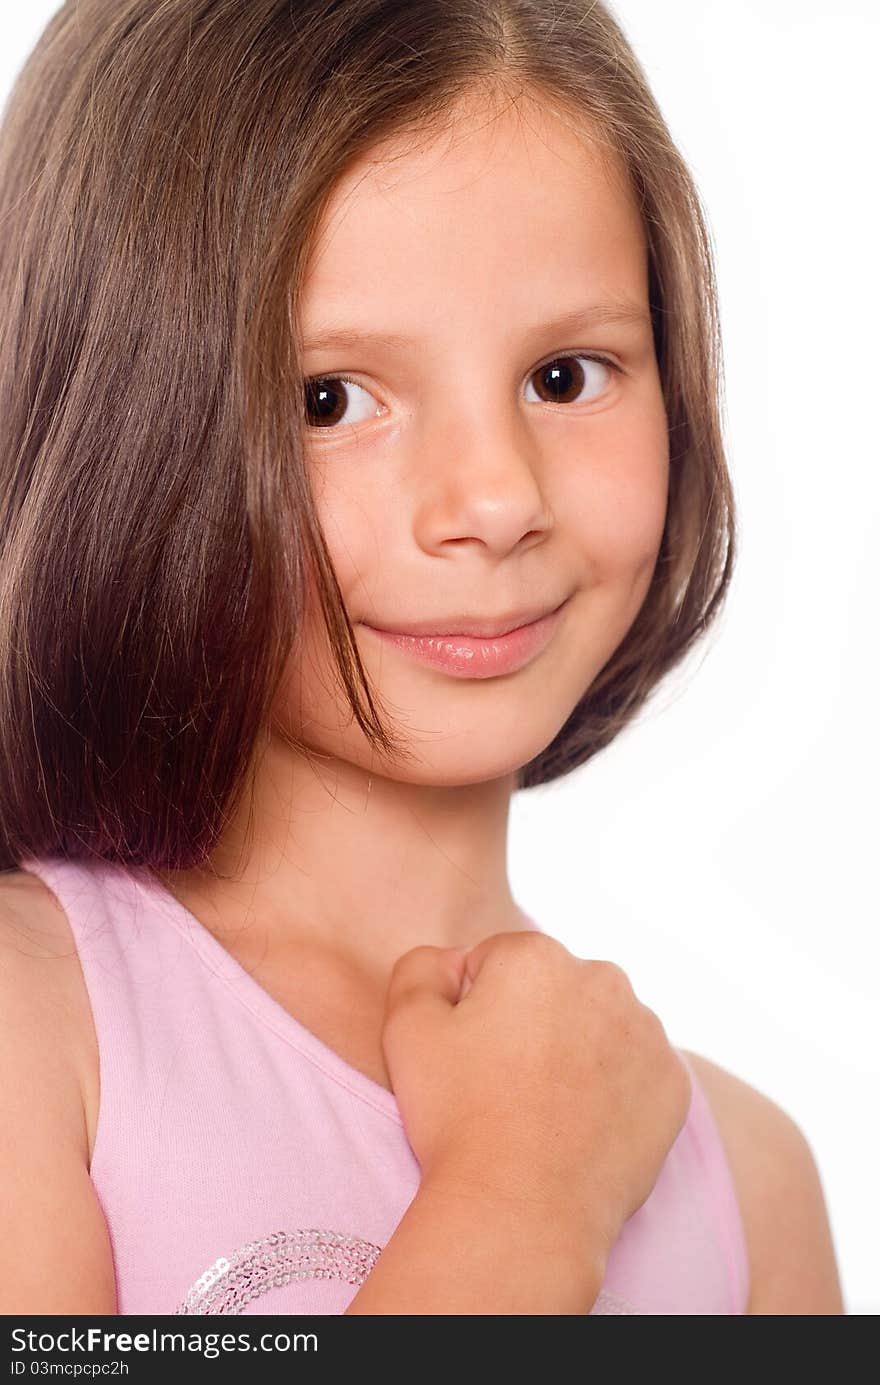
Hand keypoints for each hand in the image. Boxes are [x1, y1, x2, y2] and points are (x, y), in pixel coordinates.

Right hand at [381, 930, 690, 1249]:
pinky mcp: (671, 1082)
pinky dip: (612, 1090)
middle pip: (551, 990)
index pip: (494, 965)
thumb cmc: (459, 1118)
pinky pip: (634, 1071)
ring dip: (574, 1052)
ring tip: (542, 1109)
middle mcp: (602, 978)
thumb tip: (452, 960)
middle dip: (528, 1023)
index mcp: (536, 955)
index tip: (469, 1059)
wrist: (522, 1209)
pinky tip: (581, 1126)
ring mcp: (646, 1031)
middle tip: (503, 1086)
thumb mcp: (407, 1028)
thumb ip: (421, 968)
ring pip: (597, 1027)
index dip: (471, 1012)